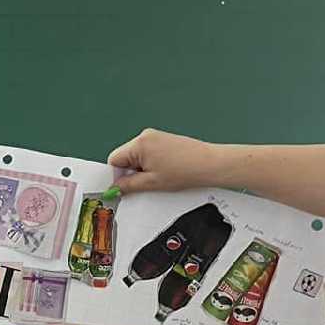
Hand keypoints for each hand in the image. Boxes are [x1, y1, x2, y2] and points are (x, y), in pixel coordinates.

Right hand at [107, 128, 225, 194]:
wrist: (210, 165)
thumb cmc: (186, 170)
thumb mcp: (152, 183)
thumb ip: (128, 185)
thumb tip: (114, 188)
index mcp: (139, 144)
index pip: (114, 159)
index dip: (116, 176)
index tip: (122, 188)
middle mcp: (145, 136)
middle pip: (125, 157)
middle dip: (130, 173)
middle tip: (143, 185)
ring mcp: (155, 137)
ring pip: (137, 157)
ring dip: (142, 170)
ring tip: (158, 178)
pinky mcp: (164, 140)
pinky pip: (148, 154)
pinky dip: (151, 165)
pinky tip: (164, 172)